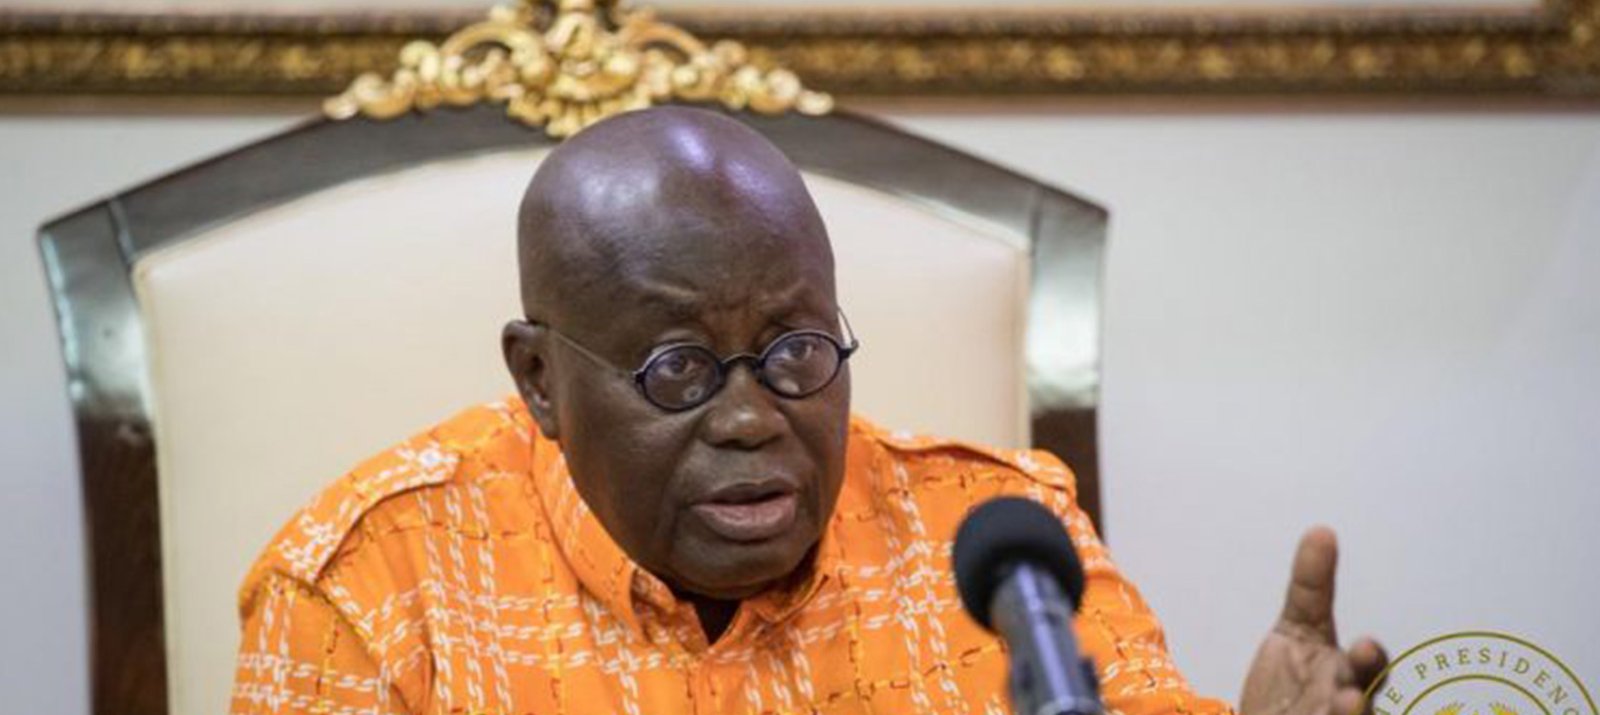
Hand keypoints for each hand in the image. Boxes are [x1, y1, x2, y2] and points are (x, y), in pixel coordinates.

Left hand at [1240, 527, 1388, 714]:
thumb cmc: (1294, 681)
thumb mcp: (1296, 631)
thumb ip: (1311, 586)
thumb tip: (1322, 530)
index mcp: (1349, 674)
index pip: (1367, 666)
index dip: (1368, 659)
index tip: (1364, 645)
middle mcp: (1349, 704)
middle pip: (1361, 706)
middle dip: (1358, 704)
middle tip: (1348, 697)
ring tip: (1341, 707)